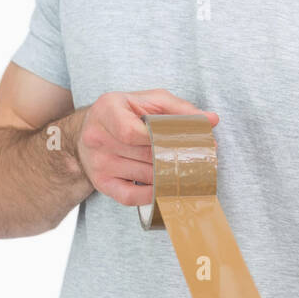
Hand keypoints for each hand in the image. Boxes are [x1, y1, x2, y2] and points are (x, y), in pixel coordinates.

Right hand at [74, 89, 218, 206]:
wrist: (87, 131)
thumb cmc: (124, 112)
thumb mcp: (149, 100)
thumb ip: (180, 108)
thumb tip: (211, 120)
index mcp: (107, 110)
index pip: (133, 132)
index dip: (160, 139)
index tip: (182, 141)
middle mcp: (97, 138)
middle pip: (144, 155)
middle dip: (175, 157)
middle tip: (198, 159)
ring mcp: (98, 163)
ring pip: (143, 176)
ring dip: (168, 175)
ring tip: (185, 170)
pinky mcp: (101, 182)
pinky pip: (130, 197)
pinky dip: (151, 194)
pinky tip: (164, 187)